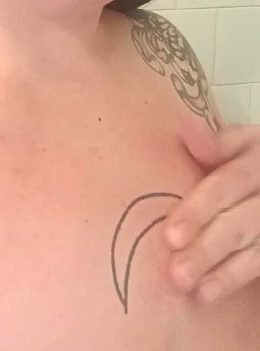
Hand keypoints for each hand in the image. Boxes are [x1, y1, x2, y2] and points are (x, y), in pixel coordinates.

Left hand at [163, 116, 259, 304]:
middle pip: (240, 222)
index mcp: (257, 158)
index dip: (201, 209)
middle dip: (208, 248)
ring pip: (253, 248)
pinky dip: (232, 280)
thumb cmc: (250, 158)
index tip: (172, 235)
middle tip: (176, 272)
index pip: (229, 184)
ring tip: (186, 287)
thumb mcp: (241, 142)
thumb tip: (183, 129)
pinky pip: (258, 263)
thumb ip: (214, 144)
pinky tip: (206, 295)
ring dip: (220, 272)